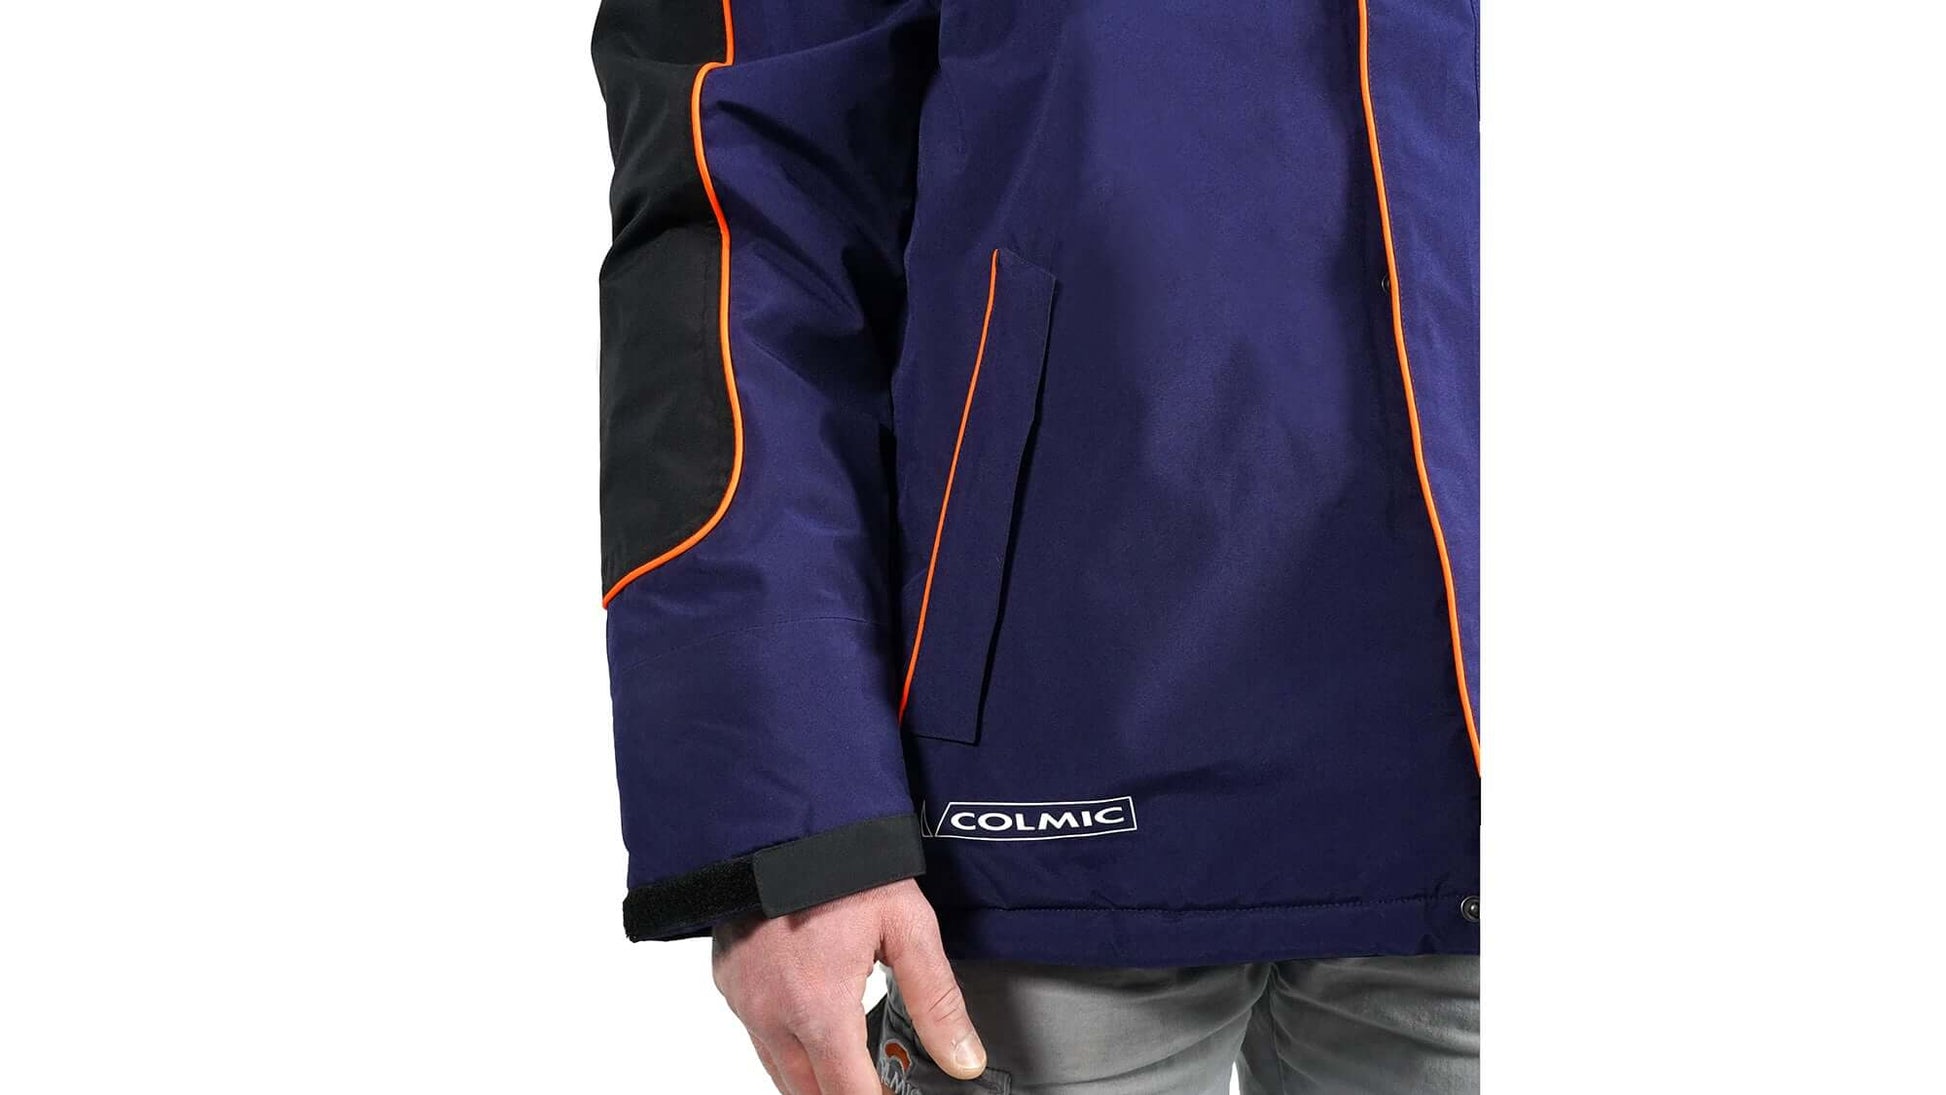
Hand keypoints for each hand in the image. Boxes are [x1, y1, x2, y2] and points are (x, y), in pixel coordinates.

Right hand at [711, 878, 985, 1094]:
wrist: (781, 817)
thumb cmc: (841, 863)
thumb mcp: (907, 925)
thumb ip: (936, 1000)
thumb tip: (964, 1058)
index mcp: (818, 1007)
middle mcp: (771, 1013)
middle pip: (810, 1093)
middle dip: (846, 1092)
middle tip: (879, 1078)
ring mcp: (743, 1000)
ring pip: (778, 1071)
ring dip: (814, 1076)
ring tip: (852, 1058)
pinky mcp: (728, 981)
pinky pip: (756, 1033)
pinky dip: (785, 1041)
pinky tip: (814, 1019)